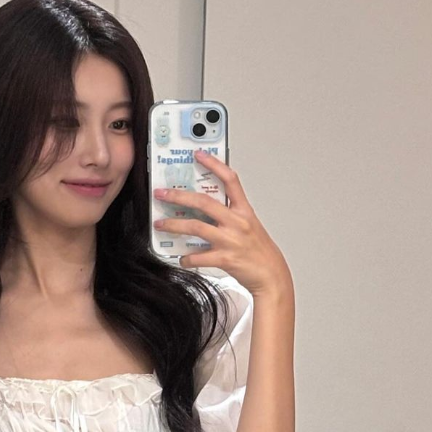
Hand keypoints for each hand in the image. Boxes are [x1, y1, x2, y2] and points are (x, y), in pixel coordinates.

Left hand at [152, 149, 293, 298]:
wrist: (271, 276)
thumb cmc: (259, 250)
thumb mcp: (249, 225)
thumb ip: (229, 214)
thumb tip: (202, 208)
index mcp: (244, 211)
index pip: (231, 180)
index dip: (214, 165)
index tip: (199, 155)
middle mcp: (237, 222)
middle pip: (204, 202)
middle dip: (179, 196)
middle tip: (162, 194)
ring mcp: (231, 240)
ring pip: (196, 227)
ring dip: (174, 225)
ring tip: (160, 224)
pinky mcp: (225, 259)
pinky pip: (198, 257)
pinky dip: (186, 257)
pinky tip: (181, 257)